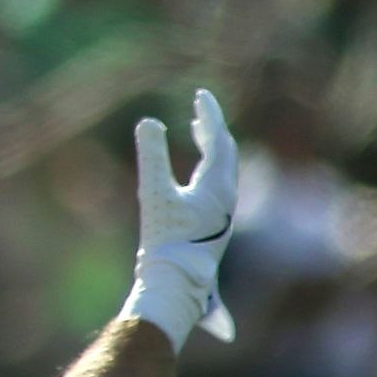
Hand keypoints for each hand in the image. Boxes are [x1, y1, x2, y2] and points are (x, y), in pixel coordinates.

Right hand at [126, 89, 238, 345]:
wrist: (176, 281)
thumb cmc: (164, 238)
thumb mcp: (153, 192)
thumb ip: (151, 156)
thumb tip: (149, 122)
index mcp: (217, 185)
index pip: (219, 140)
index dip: (210, 115)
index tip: (201, 95)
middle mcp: (227, 197)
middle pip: (227, 152)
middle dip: (213, 127)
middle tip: (200, 109)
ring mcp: (223, 211)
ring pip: (224, 169)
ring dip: (212, 146)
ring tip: (198, 132)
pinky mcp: (214, 224)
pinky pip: (218, 183)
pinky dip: (208, 166)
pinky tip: (194, 174)